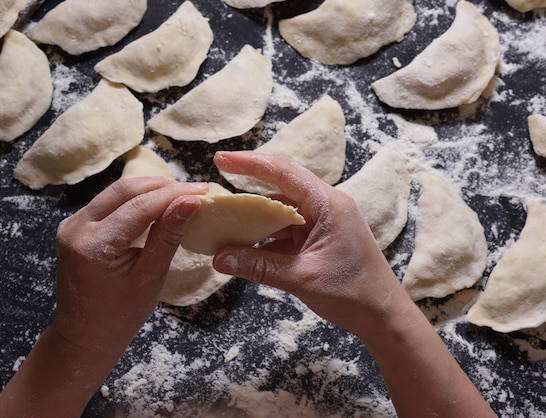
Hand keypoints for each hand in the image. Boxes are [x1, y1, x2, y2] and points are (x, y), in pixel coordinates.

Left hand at [53, 176, 207, 355]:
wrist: (85, 336)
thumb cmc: (120, 315)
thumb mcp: (150, 277)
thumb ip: (168, 236)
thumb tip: (191, 202)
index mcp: (93, 245)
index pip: (139, 206)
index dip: (173, 195)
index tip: (202, 190)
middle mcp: (76, 228)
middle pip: (124, 190)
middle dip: (161, 186)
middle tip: (195, 189)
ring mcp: (71, 225)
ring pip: (115, 193)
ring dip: (148, 190)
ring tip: (180, 195)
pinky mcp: (75, 227)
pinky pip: (107, 203)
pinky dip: (134, 201)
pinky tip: (156, 205)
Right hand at [212, 151, 402, 335]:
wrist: (383, 316)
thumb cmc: (352, 293)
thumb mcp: (301, 278)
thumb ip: (258, 266)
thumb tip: (219, 257)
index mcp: (328, 205)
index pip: (284, 172)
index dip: (250, 163)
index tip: (221, 159)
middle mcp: (326, 206)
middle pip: (280, 187)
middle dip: (247, 188)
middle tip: (215, 192)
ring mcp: (323, 222)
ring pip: (281, 211)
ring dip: (254, 218)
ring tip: (223, 224)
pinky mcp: (319, 238)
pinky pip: (286, 230)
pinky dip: (265, 237)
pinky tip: (244, 247)